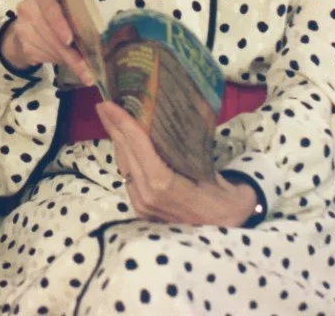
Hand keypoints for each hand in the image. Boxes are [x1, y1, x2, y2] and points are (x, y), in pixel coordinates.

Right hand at [0, 0, 94, 82]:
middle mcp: (28, 7)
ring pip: (48, 47)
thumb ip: (73, 18)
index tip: (69, 40)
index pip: (50, 7)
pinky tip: (66, 63)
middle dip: (69, 51)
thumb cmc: (52, 16)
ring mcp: (22, 26)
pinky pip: (42, 56)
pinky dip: (58, 61)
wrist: (25, 28)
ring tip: (82, 69)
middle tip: (86, 68)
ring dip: (67, 59)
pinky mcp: (21, 44)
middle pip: (50, 32)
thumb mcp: (62, 10)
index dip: (59, 24)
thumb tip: (95, 42)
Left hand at [95, 101, 256, 225]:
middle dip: (113, 128)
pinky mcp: (142, 210)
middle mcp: (148, 196)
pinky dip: (125, 157)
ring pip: (123, 166)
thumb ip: (186, 152)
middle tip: (103, 104)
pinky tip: (123, 142)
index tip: (109, 105)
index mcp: (165, 186)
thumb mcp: (210, 171)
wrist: (230, 229)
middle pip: (126, 155)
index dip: (123, 125)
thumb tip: (170, 122)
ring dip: (117, 141)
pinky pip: (128, 177)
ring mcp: (143, 205)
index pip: (139, 149)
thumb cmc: (225, 198)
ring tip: (110, 117)